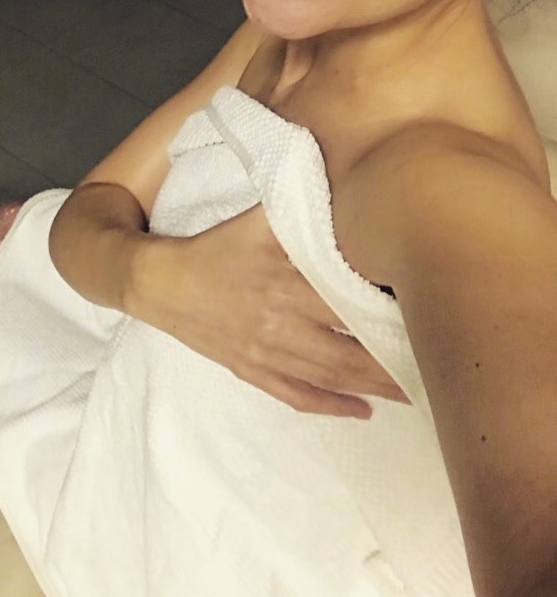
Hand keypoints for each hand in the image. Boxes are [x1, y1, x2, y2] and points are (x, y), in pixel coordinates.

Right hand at [140, 205, 408, 417]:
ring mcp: (267, 354)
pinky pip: (296, 396)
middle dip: (395, 363)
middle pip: (350, 351)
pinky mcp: (251, 371)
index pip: (351, 303)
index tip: (428, 317)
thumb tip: (341, 184)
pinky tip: (361, 412)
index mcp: (287, 282)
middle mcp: (281, 323)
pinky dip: (330, 407)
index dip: (390, 314)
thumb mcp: (255, 219)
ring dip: (374, 389)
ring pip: (330, 378)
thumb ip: (298, 205)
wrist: (158, 284)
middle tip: (437, 367)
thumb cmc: (212, 249)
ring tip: (416, 395)